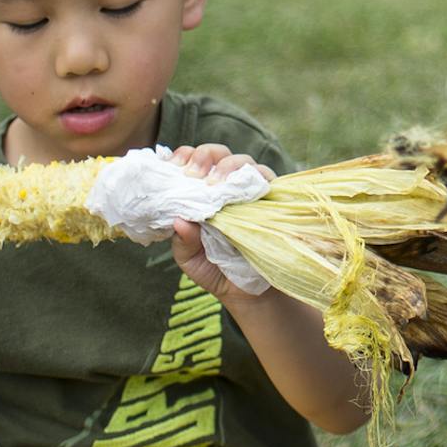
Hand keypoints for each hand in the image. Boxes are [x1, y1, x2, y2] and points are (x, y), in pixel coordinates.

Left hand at [165, 144, 275, 301]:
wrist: (249, 292)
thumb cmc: (216, 270)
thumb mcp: (191, 259)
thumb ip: (183, 242)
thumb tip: (180, 220)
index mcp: (202, 194)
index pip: (194, 163)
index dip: (184, 157)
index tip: (173, 167)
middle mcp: (227, 188)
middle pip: (219, 153)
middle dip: (204, 155)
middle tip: (193, 173)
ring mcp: (251, 192)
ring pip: (244, 161)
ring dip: (228, 165)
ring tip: (214, 183)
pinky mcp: (273, 200)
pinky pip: (268, 179)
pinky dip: (255, 177)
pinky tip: (241, 190)